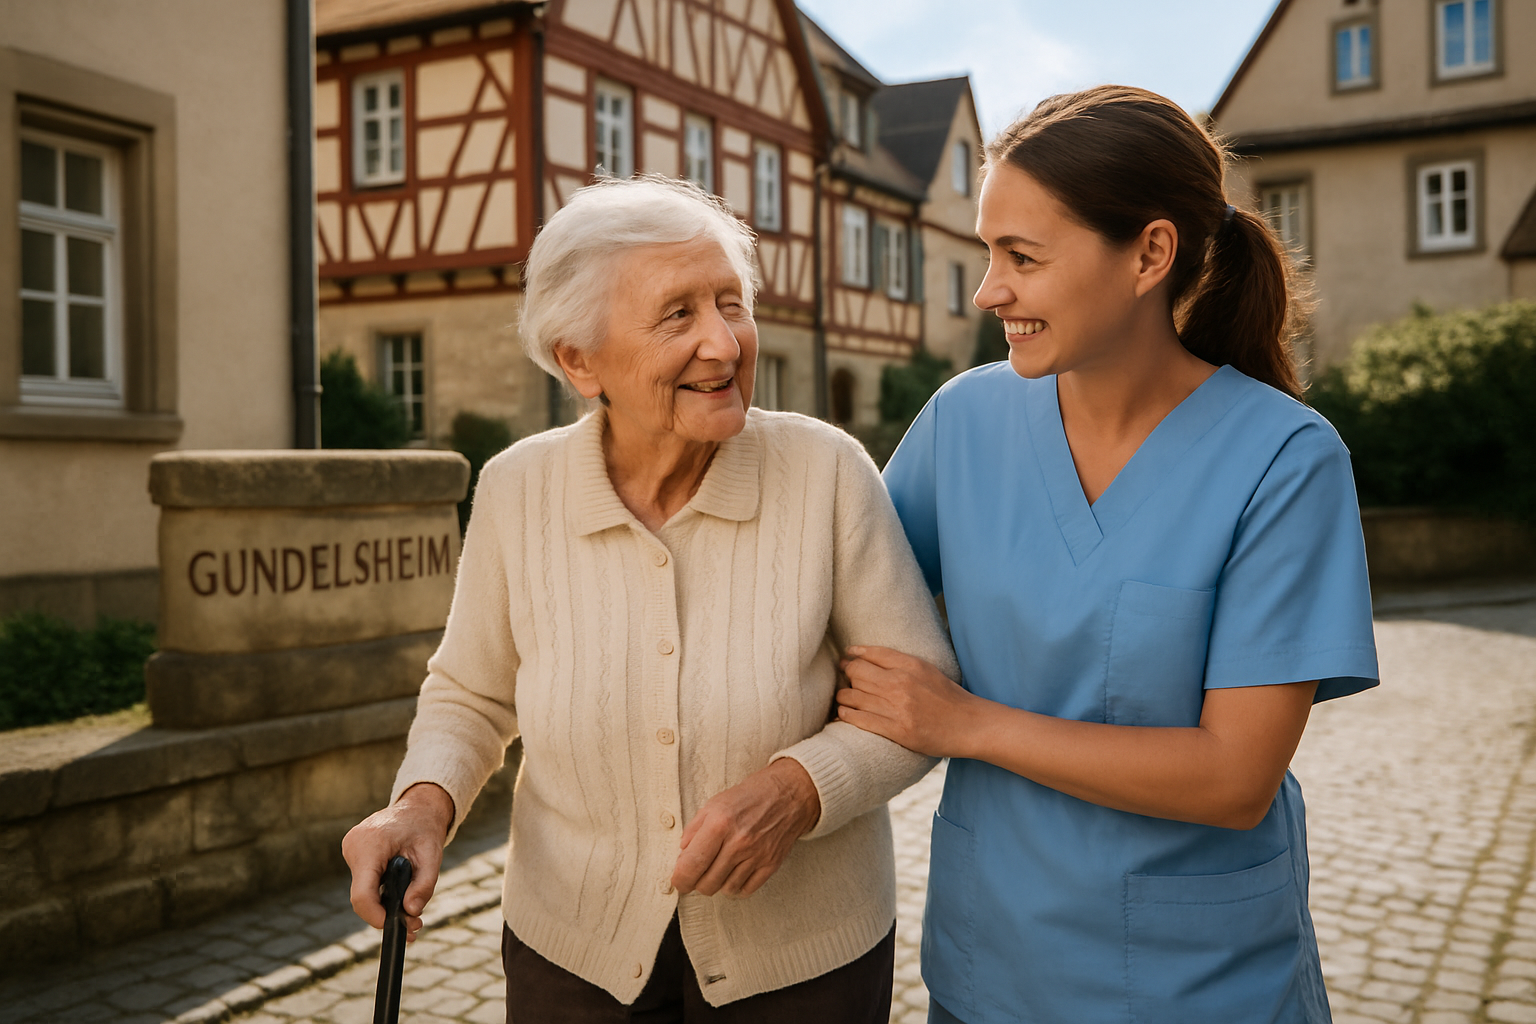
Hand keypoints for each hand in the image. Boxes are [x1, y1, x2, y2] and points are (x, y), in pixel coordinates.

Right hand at [341, 782, 454, 940]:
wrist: (417, 807)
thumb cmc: (425, 828)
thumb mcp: (433, 855)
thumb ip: (424, 885)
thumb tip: (411, 912)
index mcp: (370, 844)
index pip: (363, 893)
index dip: (376, 916)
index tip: (395, 927)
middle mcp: (353, 846)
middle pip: (363, 897)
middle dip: (386, 914)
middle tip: (414, 925)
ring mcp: (350, 849)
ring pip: (364, 892)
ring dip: (385, 905)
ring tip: (412, 913)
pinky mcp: (353, 853)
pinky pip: (364, 882)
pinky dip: (380, 892)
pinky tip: (399, 897)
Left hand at [671, 759, 819, 897]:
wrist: (788, 794)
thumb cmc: (750, 796)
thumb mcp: (714, 803)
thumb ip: (694, 829)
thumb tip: (682, 855)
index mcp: (720, 823)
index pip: (691, 865)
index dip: (680, 879)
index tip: (679, 881)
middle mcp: (738, 842)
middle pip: (707, 883)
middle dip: (697, 883)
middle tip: (698, 873)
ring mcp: (756, 855)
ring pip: (726, 889)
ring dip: (718, 883)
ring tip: (719, 868)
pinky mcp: (771, 864)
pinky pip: (746, 890)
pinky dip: (737, 886)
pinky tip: (734, 873)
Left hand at [836, 645, 979, 757]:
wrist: (969, 725)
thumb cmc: (948, 697)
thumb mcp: (927, 669)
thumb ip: (899, 661)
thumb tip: (866, 654)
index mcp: (910, 665)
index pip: (871, 653)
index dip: (854, 655)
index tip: (847, 657)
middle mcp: (901, 684)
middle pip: (857, 673)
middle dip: (847, 674)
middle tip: (845, 678)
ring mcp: (897, 708)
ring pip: (853, 696)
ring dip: (844, 697)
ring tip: (844, 698)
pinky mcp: (896, 730)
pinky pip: (859, 719)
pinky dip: (846, 715)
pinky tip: (844, 714)